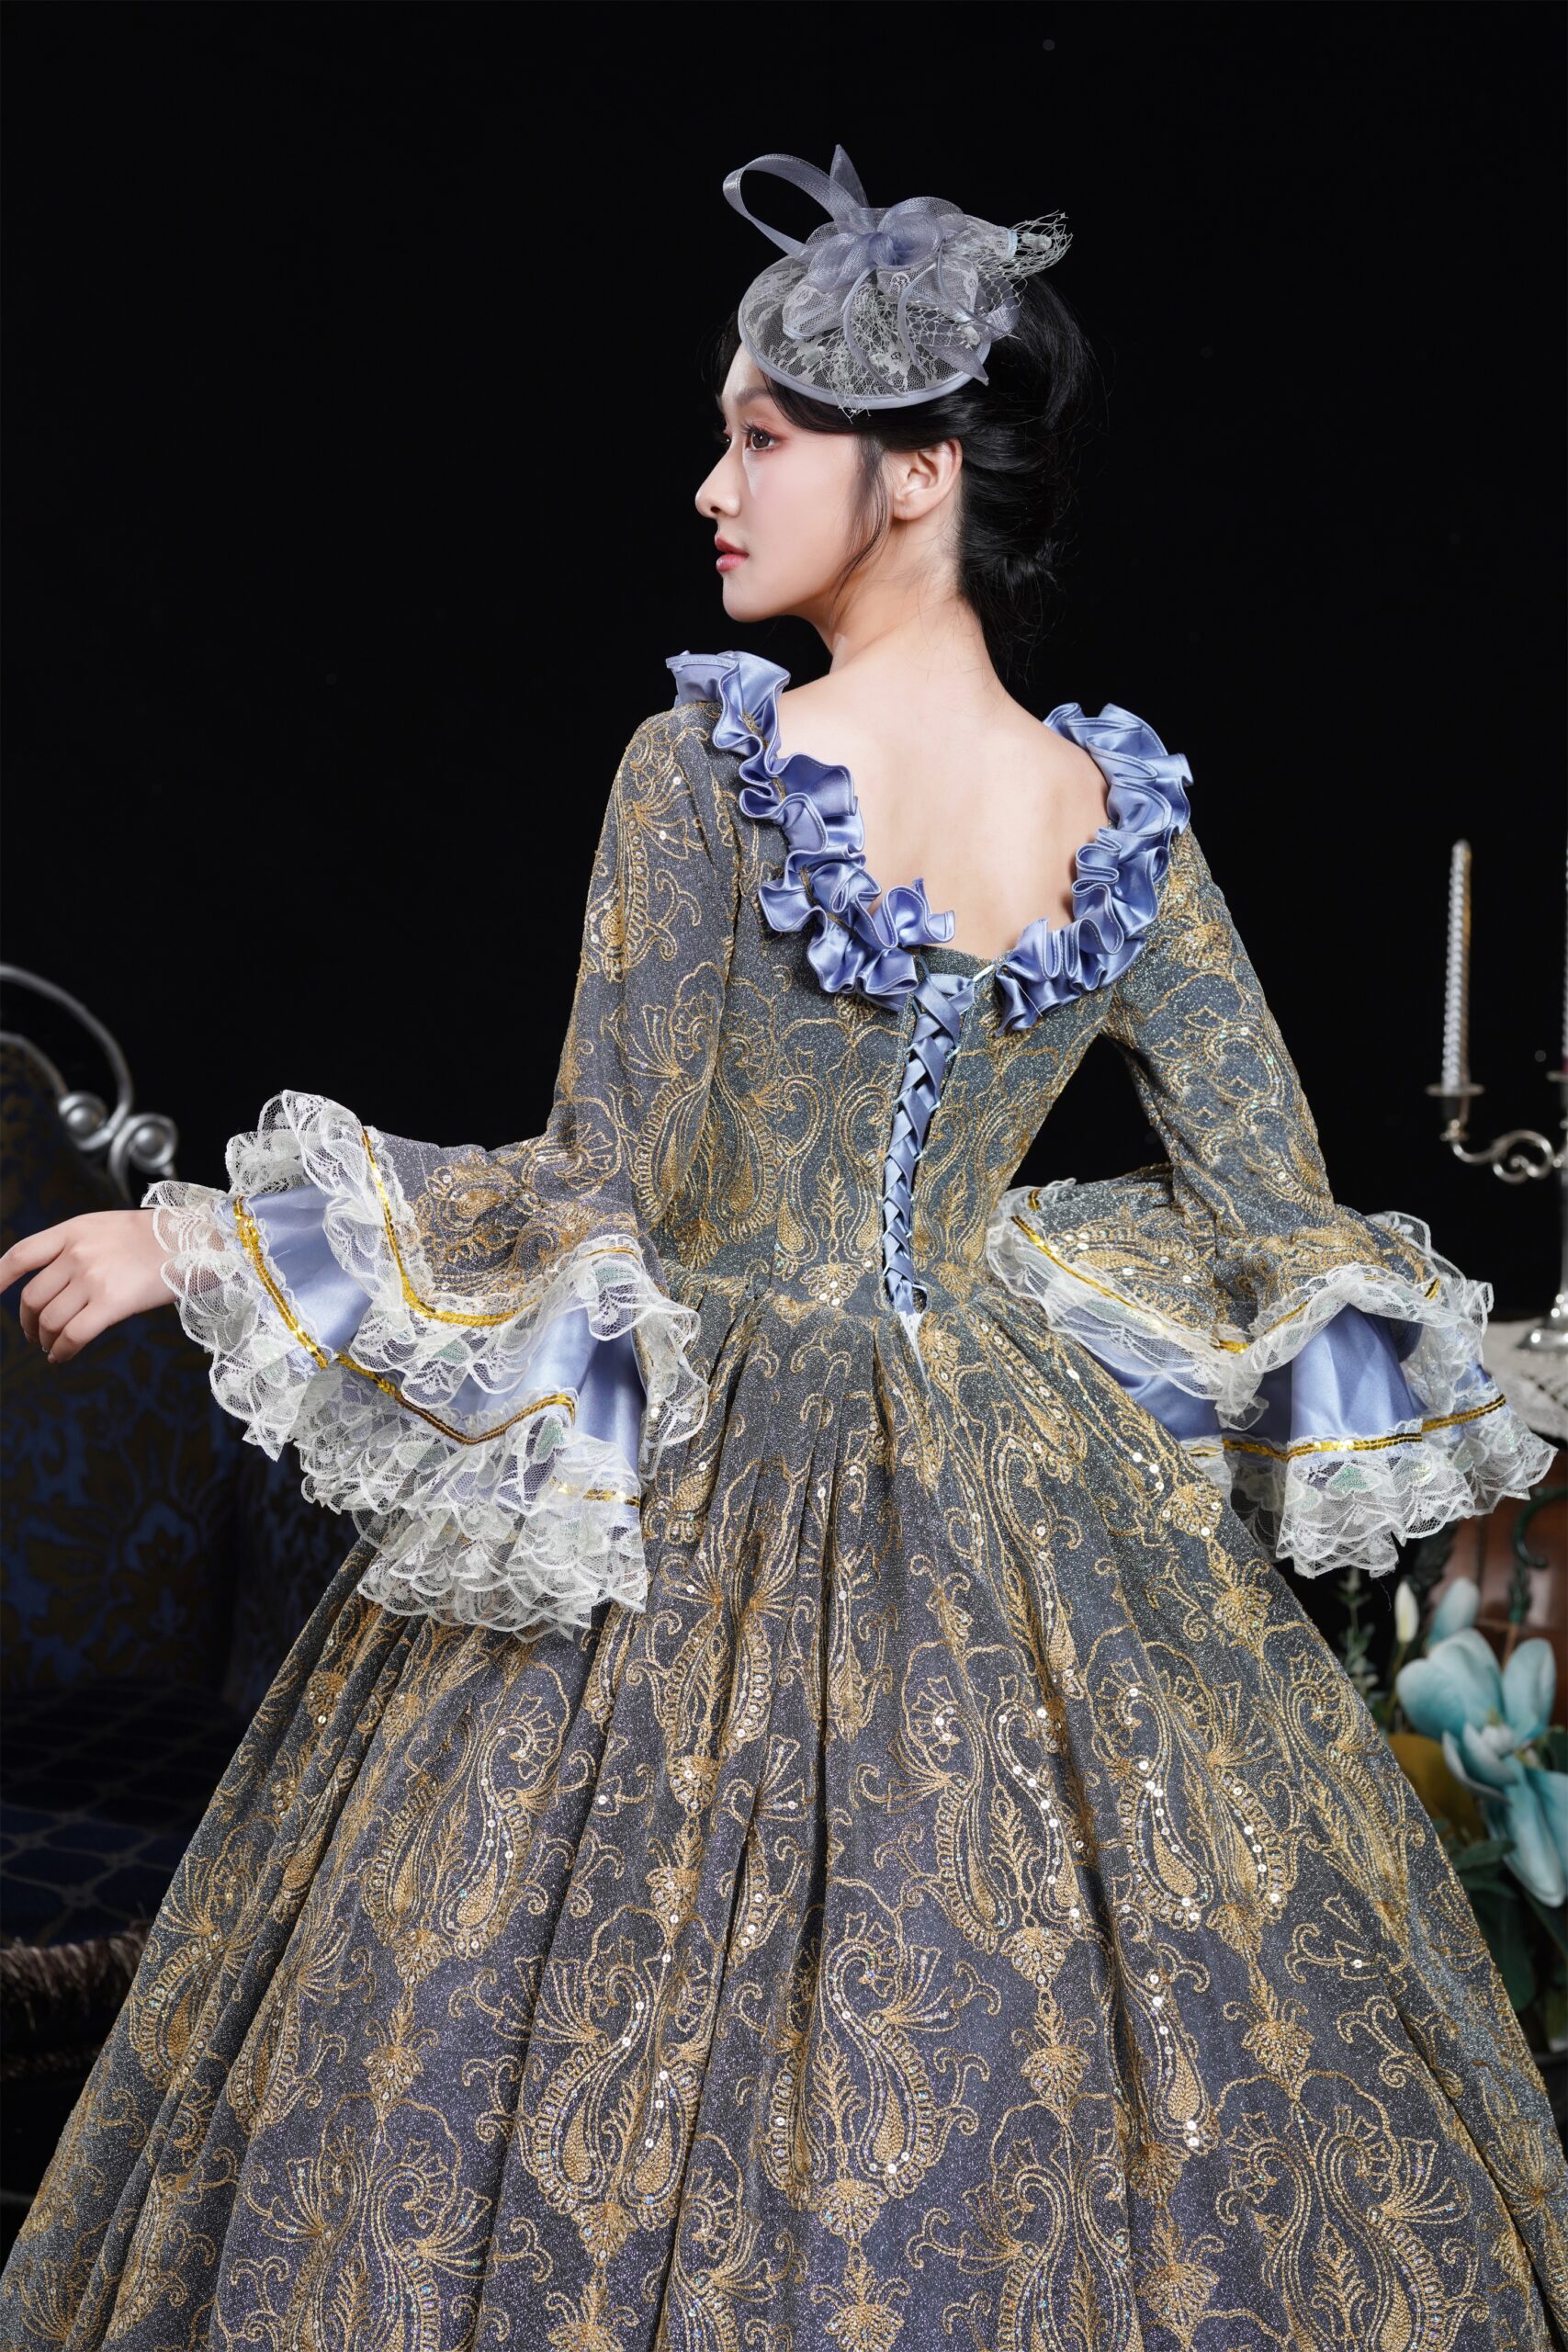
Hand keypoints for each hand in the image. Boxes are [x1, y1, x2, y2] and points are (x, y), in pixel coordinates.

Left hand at [0, 1209, 176, 1364]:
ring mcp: (92, 1278)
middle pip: (33, 1297)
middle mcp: (77, 1253)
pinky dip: (61, 1351)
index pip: (21, 1255)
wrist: (195, 1240)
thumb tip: (53, 1282)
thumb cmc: (157, 1238)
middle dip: (28, 1322)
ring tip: (51, 1347)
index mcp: (73, 1231)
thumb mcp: (107, 1228)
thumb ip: (76, 1247)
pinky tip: (61, 1357)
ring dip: (45, 1339)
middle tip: (34, 1334)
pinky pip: (73, 1335)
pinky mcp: (111, 1303)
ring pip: (49, 1319)